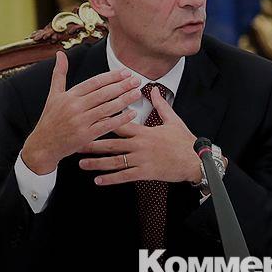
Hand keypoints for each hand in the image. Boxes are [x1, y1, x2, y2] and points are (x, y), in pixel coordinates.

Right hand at [21, 52, 139, 173]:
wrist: (43, 145)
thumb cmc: (51, 119)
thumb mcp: (53, 95)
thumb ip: (59, 74)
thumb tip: (60, 53)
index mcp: (69, 95)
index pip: (94, 82)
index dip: (111, 76)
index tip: (125, 72)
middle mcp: (74, 106)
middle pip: (103, 93)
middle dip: (122, 86)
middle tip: (136, 80)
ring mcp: (80, 121)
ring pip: (107, 108)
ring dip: (124, 100)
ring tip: (137, 93)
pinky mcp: (85, 135)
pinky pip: (106, 125)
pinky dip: (120, 119)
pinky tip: (132, 113)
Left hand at [78, 88, 204, 184]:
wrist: (195, 160)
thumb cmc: (184, 140)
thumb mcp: (173, 120)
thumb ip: (161, 105)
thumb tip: (154, 90)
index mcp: (144, 131)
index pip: (120, 124)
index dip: (103, 121)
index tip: (88, 119)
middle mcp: (140, 145)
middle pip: (111, 143)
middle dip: (92, 144)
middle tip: (76, 143)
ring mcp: (141, 160)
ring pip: (114, 161)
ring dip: (96, 163)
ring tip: (81, 163)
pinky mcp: (145, 172)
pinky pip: (124, 176)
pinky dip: (110, 179)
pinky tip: (98, 180)